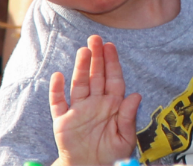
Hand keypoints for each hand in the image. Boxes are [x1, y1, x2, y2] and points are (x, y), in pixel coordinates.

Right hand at [50, 35, 142, 165]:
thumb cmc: (111, 154)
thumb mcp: (125, 138)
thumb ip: (128, 117)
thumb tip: (136, 95)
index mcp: (113, 105)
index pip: (113, 79)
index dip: (112, 63)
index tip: (111, 46)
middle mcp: (95, 103)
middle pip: (96, 76)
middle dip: (96, 58)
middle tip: (95, 39)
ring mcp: (78, 110)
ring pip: (79, 85)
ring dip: (80, 68)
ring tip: (82, 51)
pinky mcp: (63, 121)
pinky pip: (58, 103)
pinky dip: (56, 90)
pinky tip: (58, 76)